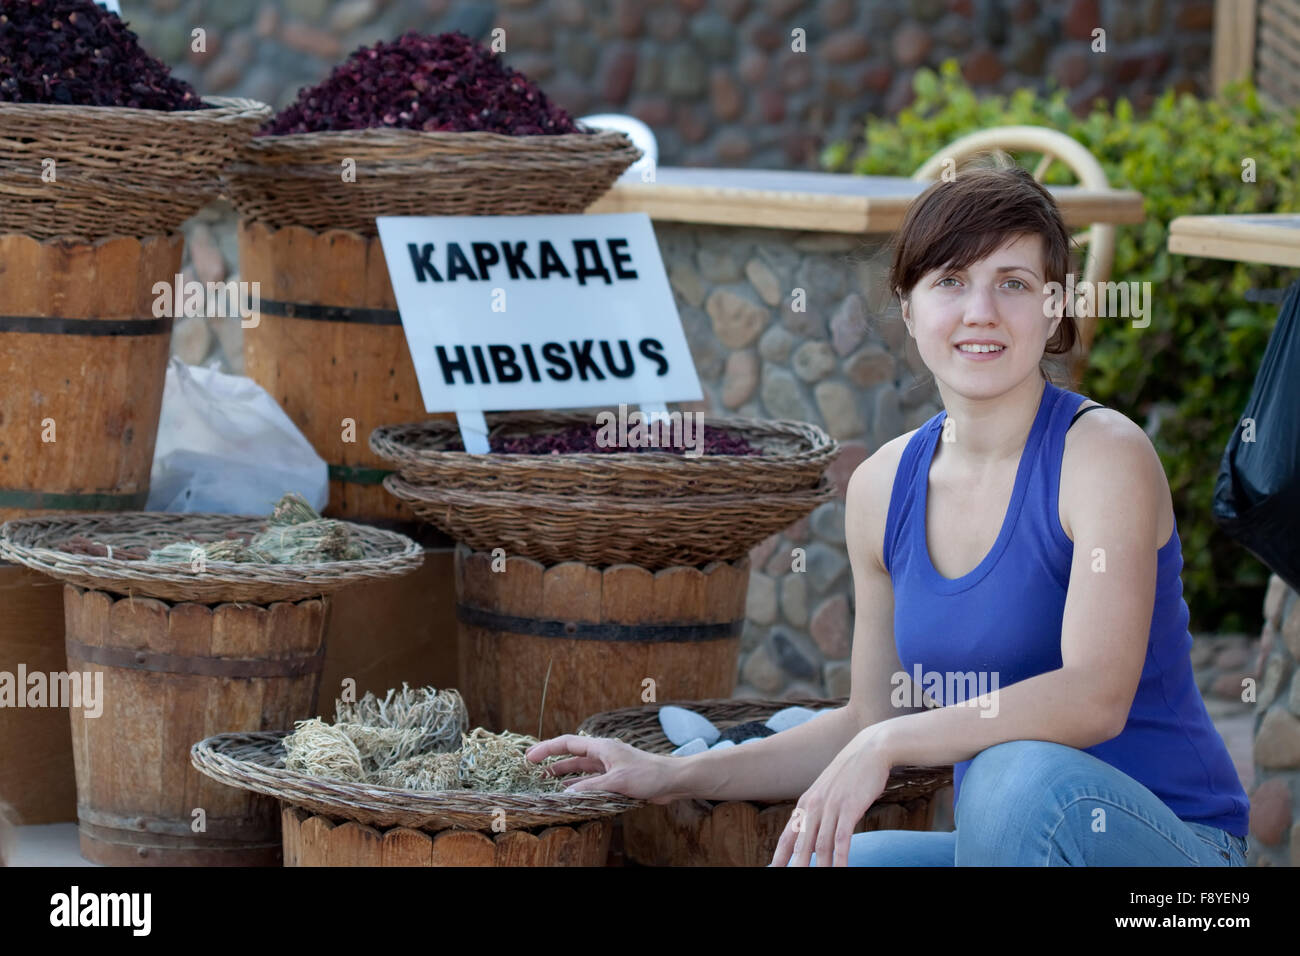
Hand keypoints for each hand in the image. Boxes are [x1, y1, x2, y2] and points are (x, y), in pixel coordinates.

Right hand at [525, 734, 681, 804]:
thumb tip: (565, 793)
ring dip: (564, 774)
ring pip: (580, 769)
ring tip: (546, 782)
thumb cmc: (648, 774)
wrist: (672, 780)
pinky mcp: (616, 778)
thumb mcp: (616, 781)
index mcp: (601, 747)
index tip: (529, 757)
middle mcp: (603, 754)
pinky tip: (571, 793)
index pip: (567, 744)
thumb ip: (590, 787)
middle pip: (571, 755)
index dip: (547, 748)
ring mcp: (609, 766)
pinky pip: (591, 781)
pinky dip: (578, 785)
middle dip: (552, 761)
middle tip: (532, 770)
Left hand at [769, 728, 891, 866]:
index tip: (772, 870)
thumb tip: (813, 834)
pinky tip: (840, 870)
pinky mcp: (850, 807)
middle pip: (801, 844)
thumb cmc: (850, 773)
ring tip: (819, 881)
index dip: (779, 856)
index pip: (788, 835)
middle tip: (791, 879)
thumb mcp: (827, 791)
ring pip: (821, 845)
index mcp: (806, 803)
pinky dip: (840, 858)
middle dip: (796, 866)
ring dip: (820, 867)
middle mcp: (814, 805)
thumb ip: (818, 811)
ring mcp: (831, 806)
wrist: (870, 749)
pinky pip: (842, 838)